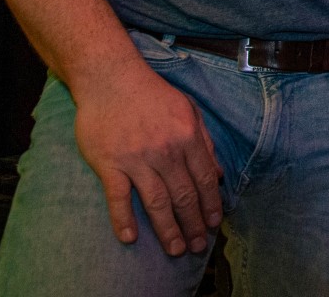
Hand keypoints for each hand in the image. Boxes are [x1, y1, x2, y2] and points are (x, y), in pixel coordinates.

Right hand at [72, 62, 221, 255]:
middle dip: (193, 224)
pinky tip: (131, 238)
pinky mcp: (110, 164)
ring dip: (168, 229)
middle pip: (184, 195)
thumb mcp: (190, 111)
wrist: (111, 79)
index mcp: (188, 137)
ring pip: (157, 202)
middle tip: (197, 246)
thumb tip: (218, 175)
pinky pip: (119, 197)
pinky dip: (124, 219)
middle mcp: (166, 151)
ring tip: (175, 249)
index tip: (213, 224)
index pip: (204, 179)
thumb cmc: (153, 94)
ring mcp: (137, 159)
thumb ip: (205, 143)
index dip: (210, 205)